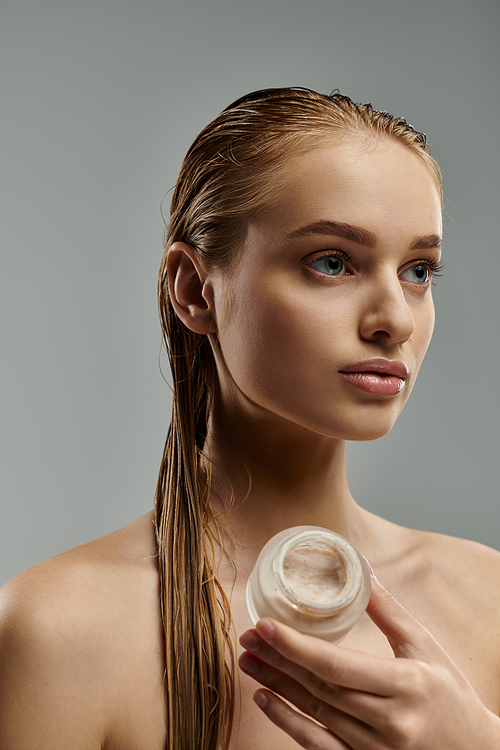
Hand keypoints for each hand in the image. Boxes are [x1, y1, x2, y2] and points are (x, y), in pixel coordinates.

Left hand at [239, 569, 499, 748]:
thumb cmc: (450, 695)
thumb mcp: (425, 647)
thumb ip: (389, 610)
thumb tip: (361, 568)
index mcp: (405, 686)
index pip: (338, 666)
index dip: (297, 646)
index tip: (266, 625)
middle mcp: (388, 722)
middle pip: (319, 688)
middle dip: (279, 660)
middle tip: (248, 637)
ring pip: (314, 714)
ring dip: (276, 686)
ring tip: (247, 661)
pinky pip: (318, 745)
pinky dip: (288, 722)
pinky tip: (265, 699)